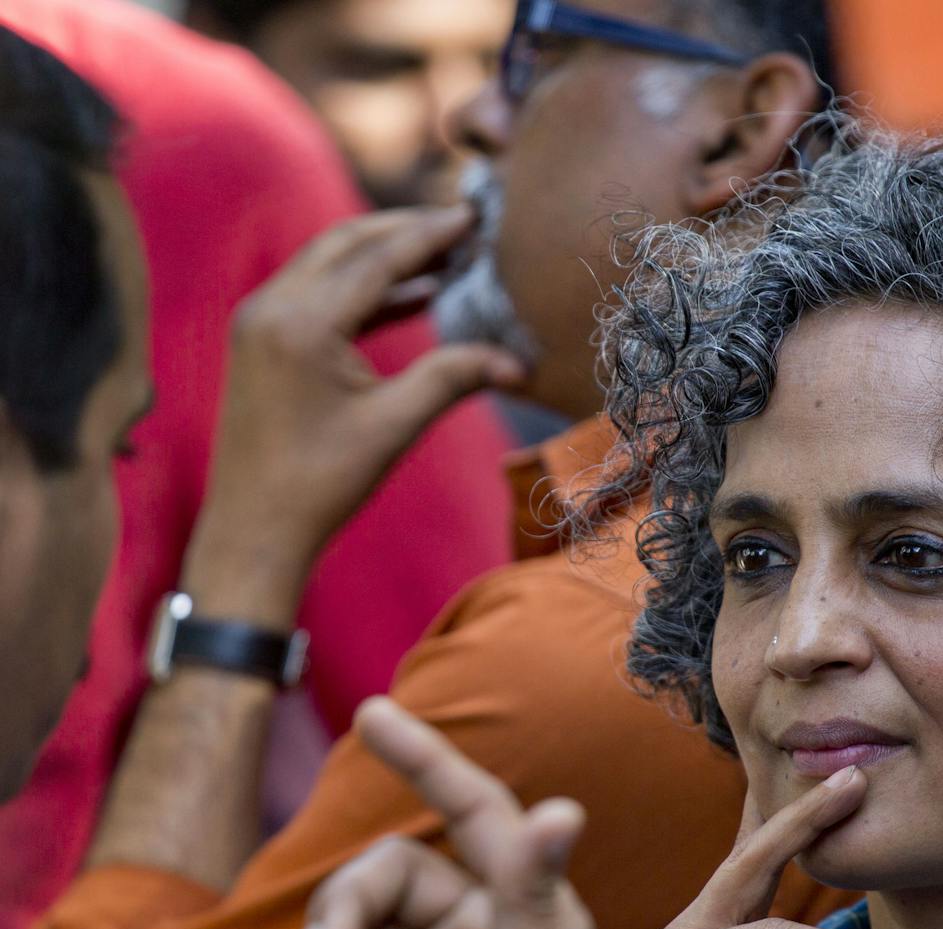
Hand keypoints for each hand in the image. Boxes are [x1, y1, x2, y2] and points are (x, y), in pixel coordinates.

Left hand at [186, 207, 526, 626]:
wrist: (254, 528)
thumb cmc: (321, 483)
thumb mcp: (394, 426)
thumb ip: (451, 379)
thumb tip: (519, 363)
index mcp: (301, 323)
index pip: (376, 258)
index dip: (429, 235)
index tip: (473, 216)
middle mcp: (271, 307)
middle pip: (347, 243)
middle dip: (405, 230)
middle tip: (461, 225)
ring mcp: (259, 320)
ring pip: (329, 262)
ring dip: (384, 255)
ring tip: (445, 254)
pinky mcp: (261, 339)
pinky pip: (317, 292)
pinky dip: (364, 288)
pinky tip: (413, 294)